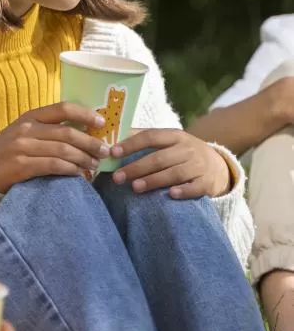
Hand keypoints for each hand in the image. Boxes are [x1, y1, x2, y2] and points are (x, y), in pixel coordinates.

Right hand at [0, 102, 109, 192]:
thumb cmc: (5, 154)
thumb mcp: (22, 134)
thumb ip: (45, 130)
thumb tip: (81, 132)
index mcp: (29, 117)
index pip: (62, 108)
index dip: (85, 113)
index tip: (101, 122)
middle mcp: (26, 129)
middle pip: (68, 132)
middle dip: (91, 142)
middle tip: (105, 151)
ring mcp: (23, 147)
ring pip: (64, 150)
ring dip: (84, 159)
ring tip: (95, 167)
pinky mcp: (21, 166)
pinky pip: (54, 166)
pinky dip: (71, 171)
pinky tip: (79, 176)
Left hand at [111, 129, 231, 198]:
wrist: (218, 165)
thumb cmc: (183, 152)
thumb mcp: (169, 140)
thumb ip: (145, 138)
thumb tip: (115, 135)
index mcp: (175, 136)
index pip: (151, 137)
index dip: (131, 144)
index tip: (113, 153)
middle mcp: (187, 149)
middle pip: (159, 158)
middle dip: (137, 167)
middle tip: (117, 177)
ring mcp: (198, 166)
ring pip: (174, 173)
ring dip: (154, 180)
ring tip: (135, 187)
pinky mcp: (206, 183)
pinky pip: (194, 187)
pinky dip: (183, 191)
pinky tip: (170, 194)